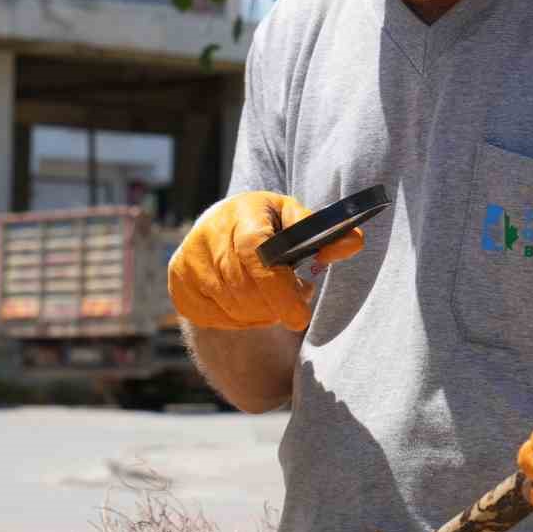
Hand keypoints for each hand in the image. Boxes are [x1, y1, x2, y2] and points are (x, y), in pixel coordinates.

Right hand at [167, 191, 363, 330]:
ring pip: (229, 306)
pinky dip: (237, 321)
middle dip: (273, 307)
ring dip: (259, 315)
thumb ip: (325, 233)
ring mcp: (188, 258)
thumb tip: (354, 242)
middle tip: (294, 309)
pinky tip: (249, 307)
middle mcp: (208, 232)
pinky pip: (211, 317)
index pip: (254, 250)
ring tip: (274, 303)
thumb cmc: (270, 226)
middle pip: (242, 286)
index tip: (300, 317)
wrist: (223, 228)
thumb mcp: (296, 221)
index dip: (278, 288)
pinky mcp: (178, 283)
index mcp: (242, 211)